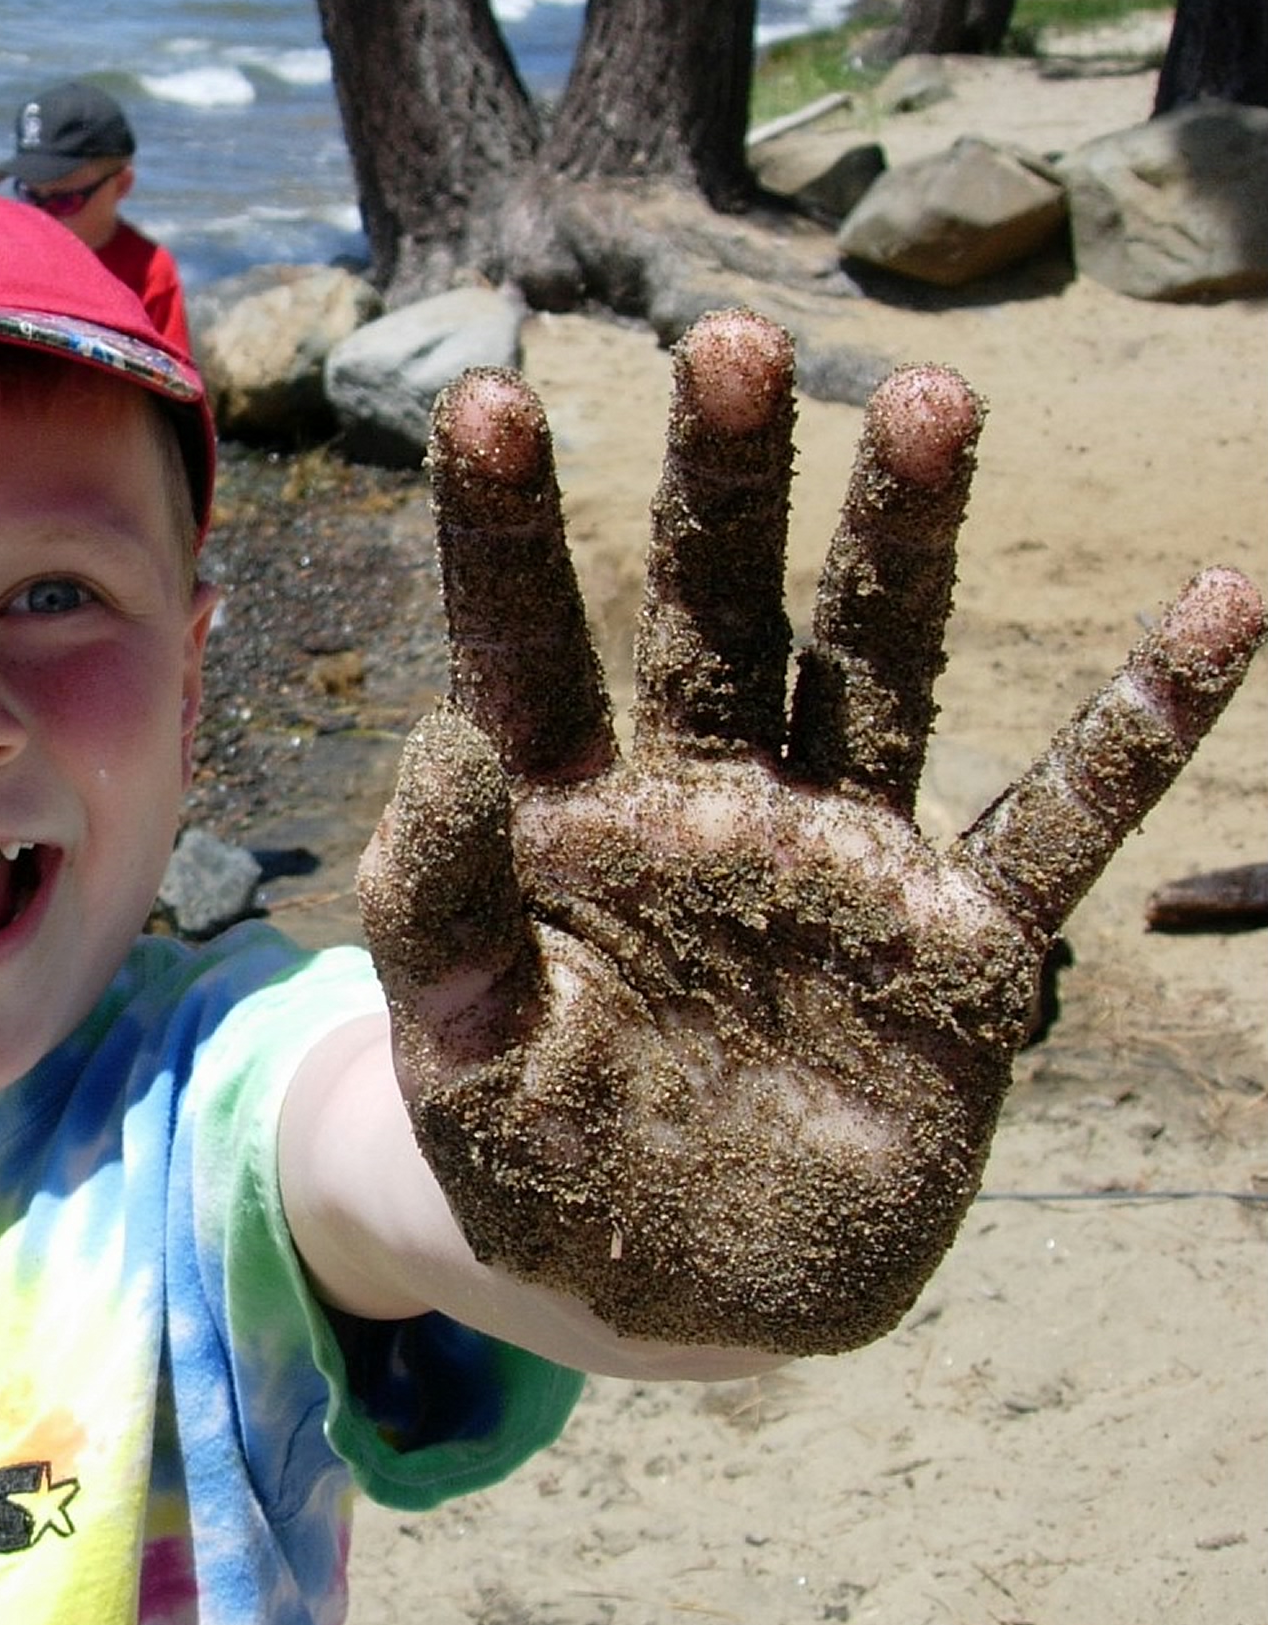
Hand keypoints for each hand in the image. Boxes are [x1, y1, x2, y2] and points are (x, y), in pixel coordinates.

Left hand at [355, 310, 1261, 1354]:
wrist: (672, 1283)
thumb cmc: (540, 1163)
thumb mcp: (462, 1063)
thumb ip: (440, 921)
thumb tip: (435, 746)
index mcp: (566, 822)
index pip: (527, 652)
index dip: (502, 534)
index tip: (486, 399)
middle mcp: (709, 803)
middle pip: (716, 614)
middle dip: (723, 486)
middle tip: (729, 340)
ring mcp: (841, 859)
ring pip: (878, 671)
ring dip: (903, 543)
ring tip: (927, 402)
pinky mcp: (958, 947)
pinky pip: (1063, 823)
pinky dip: (1142, 727)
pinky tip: (1223, 604)